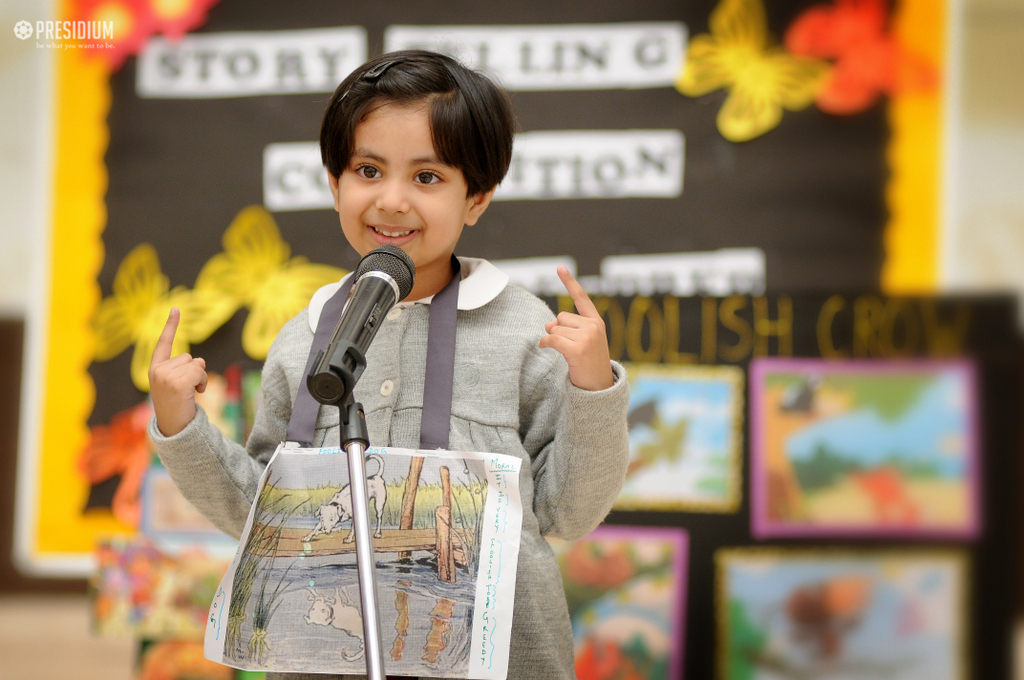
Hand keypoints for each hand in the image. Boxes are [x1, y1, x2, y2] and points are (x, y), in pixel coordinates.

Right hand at [148, 308, 207, 436]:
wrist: (175, 428)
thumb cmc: (178, 407)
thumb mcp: (177, 384)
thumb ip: (184, 369)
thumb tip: (199, 362)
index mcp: (155, 368)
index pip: (163, 343)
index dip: (171, 325)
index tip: (176, 308)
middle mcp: (156, 370)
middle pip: (189, 357)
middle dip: (195, 371)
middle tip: (188, 390)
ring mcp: (165, 376)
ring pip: (196, 364)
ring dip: (200, 378)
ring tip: (191, 393)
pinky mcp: (176, 382)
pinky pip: (200, 372)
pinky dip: (203, 382)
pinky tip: (196, 393)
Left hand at [538, 266, 613, 390]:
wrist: (600, 388)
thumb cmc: (589, 365)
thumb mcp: (583, 342)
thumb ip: (568, 328)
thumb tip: (549, 323)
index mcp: (596, 322)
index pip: (581, 298)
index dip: (569, 282)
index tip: (560, 267)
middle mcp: (593, 326)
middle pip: (560, 317)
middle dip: (558, 330)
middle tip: (568, 346)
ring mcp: (586, 337)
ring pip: (555, 328)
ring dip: (554, 340)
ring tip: (567, 353)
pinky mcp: (577, 349)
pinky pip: (551, 339)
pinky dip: (545, 343)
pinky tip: (545, 348)